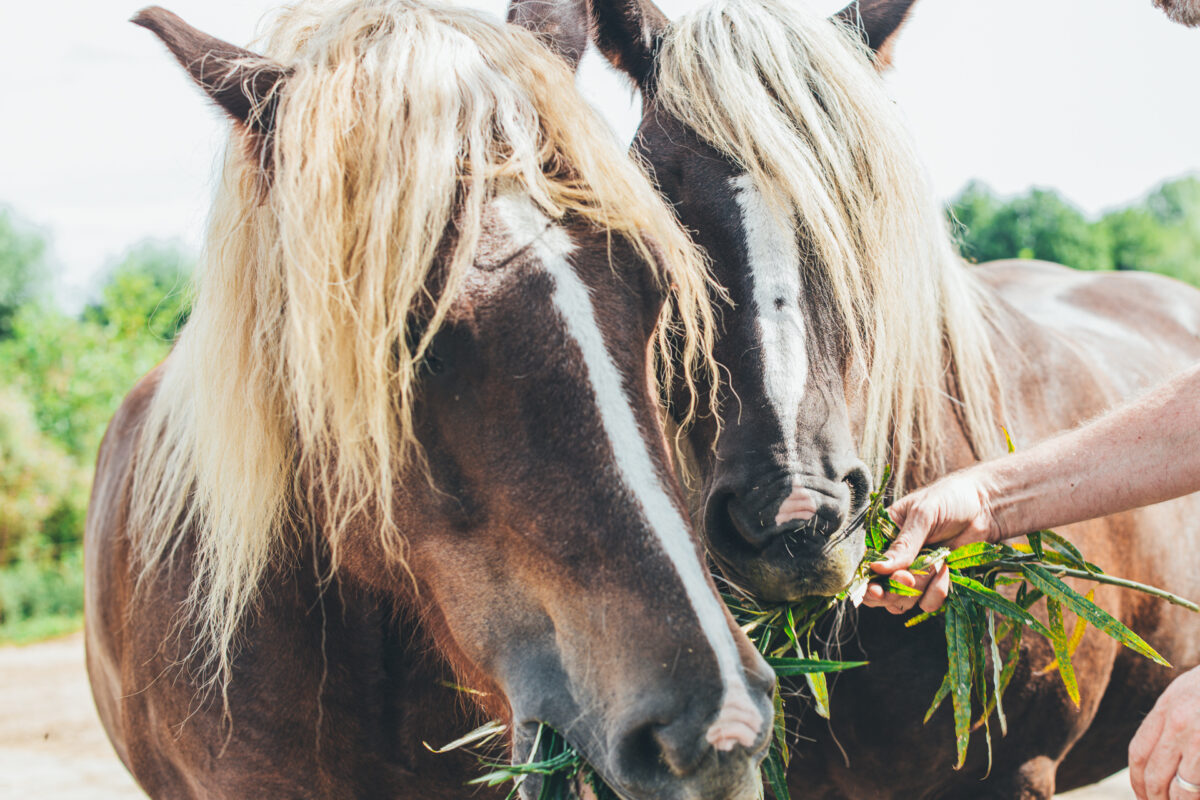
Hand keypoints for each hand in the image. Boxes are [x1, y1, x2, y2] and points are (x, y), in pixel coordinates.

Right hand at [862, 470, 996, 614]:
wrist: (987, 507)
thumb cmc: (950, 499)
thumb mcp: (922, 515)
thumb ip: (903, 544)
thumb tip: (878, 568)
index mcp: (881, 536)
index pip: (864, 565)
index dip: (866, 582)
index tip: (877, 590)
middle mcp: (893, 558)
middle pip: (879, 591)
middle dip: (894, 590)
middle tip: (909, 579)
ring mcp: (913, 573)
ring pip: (903, 601)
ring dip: (920, 589)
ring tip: (938, 566)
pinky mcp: (934, 583)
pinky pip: (927, 603)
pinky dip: (938, 591)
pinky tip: (947, 570)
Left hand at [1129, 665, 1199, 799]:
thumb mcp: (1187, 692)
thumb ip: (1170, 720)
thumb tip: (1155, 756)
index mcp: (1167, 708)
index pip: (1138, 753)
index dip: (1137, 781)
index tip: (1143, 796)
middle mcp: (1179, 723)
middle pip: (1155, 775)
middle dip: (1155, 799)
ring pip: (1182, 788)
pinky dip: (1198, 795)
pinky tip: (1199, 796)